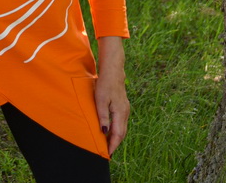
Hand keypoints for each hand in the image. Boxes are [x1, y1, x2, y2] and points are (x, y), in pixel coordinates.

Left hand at [95, 36, 129, 155]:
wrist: (113, 70)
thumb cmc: (105, 84)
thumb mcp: (100, 100)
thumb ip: (102, 117)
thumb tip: (104, 132)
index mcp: (120, 112)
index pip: (118, 134)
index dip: (112, 145)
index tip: (107, 154)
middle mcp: (125, 112)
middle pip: (121, 133)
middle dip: (115, 144)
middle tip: (107, 153)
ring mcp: (125, 109)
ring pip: (121, 128)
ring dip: (115, 137)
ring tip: (107, 145)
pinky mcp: (123, 106)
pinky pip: (120, 122)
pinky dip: (116, 129)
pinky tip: (110, 131)